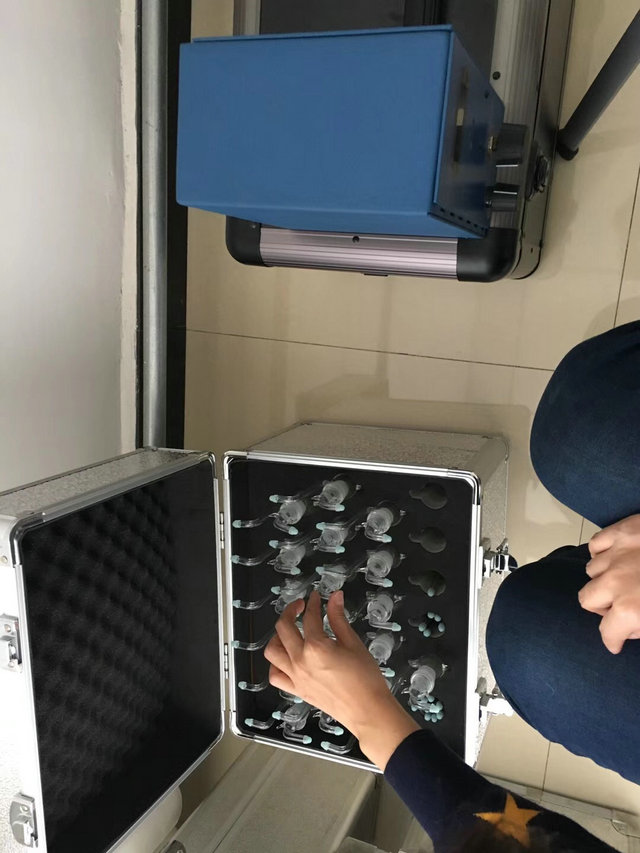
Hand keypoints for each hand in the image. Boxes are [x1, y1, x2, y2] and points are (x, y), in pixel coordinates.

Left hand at [264, 589, 418, 768]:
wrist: (367, 711)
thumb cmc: (366, 678)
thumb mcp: (353, 643)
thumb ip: (339, 618)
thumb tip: (335, 597)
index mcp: (316, 647)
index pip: (309, 616)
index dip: (313, 602)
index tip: (316, 596)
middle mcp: (300, 660)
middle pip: (283, 627)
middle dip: (290, 611)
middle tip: (300, 605)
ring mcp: (295, 677)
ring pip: (272, 650)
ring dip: (278, 636)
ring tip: (290, 630)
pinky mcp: (296, 690)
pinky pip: (275, 675)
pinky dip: (276, 663)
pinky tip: (287, 657)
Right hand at [579, 514, 639, 653]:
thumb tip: (635, 628)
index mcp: (630, 610)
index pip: (607, 633)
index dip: (614, 641)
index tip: (618, 642)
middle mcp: (615, 583)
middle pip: (587, 600)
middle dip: (602, 609)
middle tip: (619, 608)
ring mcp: (616, 554)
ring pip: (591, 571)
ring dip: (604, 579)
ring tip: (623, 580)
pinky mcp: (621, 532)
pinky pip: (596, 545)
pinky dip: (602, 554)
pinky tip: (617, 558)